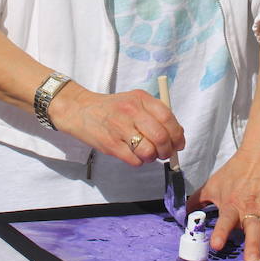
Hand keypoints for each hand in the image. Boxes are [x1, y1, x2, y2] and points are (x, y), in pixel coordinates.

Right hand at [47, 86, 184, 166]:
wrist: (81, 110)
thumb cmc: (113, 109)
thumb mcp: (134, 101)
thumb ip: (155, 114)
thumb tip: (177, 137)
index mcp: (141, 99)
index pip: (168, 118)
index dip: (177, 134)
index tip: (179, 143)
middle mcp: (131, 111)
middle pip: (161, 137)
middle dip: (167, 150)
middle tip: (165, 153)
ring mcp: (120, 128)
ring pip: (149, 152)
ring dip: (152, 157)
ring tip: (147, 153)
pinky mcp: (110, 145)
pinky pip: (135, 161)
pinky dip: (139, 161)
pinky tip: (133, 154)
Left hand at [189, 146, 259, 260]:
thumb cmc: (237, 171)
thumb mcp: (213, 184)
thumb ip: (198, 201)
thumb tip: (185, 213)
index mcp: (232, 204)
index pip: (225, 221)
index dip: (221, 233)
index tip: (216, 245)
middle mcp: (251, 209)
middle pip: (253, 229)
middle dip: (253, 246)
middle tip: (253, 260)